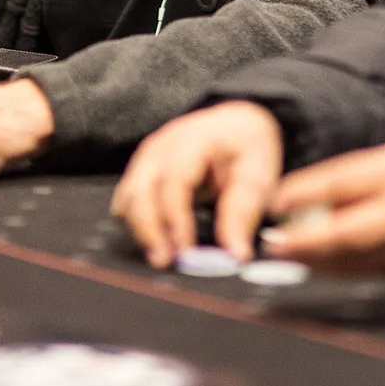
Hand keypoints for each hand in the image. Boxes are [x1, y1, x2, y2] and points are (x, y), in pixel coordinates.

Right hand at [111, 101, 282, 268]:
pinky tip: (152, 242)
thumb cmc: (245, 148)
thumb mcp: (257, 174)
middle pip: (140, 188)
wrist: (233, 124)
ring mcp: (147, 156)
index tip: (185, 251)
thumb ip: (243, 213)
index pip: (176, 180)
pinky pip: (127, 198)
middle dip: (148, 228)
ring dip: (140, 229)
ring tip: (159, 257)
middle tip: (163, 261)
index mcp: (194, 138)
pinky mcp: (140, 170)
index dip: (176, 218)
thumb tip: (236, 254)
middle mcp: (162, 144)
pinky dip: (136, 222)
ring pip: (128, 195)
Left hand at [263, 130, 384, 274]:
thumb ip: (357, 177)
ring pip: (356, 264)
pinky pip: (374, 272)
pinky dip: (345, 267)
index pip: (340, 197)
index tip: (273, 204)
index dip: (303, 201)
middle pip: (342, 243)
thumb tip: (310, 192)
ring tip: (289, 250)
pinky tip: (326, 260)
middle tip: (272, 241)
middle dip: (303, 245)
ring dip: (318, 261)